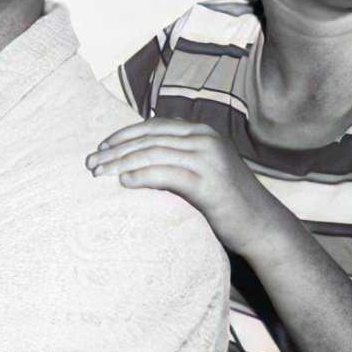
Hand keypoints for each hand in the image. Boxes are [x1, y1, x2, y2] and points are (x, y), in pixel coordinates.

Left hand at [86, 119, 283, 255]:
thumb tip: (141, 156)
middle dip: (116, 150)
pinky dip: (142, 176)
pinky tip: (124, 183)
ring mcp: (208, 159)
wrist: (262, 225)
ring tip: (98, 174)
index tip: (101, 148)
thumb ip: (178, 157)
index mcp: (202, 132)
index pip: (154, 127)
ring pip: (153, 153)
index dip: (124, 135)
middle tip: (90, 163)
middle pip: (149, 138)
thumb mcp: (203, 169)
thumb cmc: (227, 201)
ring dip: (121, 163)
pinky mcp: (208, 183)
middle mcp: (205, 140)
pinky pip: (167, 174)